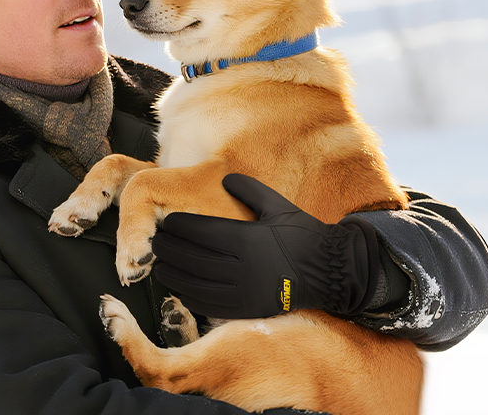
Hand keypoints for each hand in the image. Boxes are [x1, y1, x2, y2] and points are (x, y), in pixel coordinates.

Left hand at [151, 174, 380, 319]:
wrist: (331, 271)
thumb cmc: (303, 235)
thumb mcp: (278, 206)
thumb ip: (249, 190)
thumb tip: (224, 179)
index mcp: (247, 238)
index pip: (199, 232)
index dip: (177, 227)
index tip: (167, 223)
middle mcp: (242, 267)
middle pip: (191, 258)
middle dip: (168, 250)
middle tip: (157, 243)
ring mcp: (244, 291)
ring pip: (195, 284)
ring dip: (173, 275)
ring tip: (161, 266)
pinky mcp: (247, 309)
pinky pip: (209, 305)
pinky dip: (189, 296)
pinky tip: (180, 288)